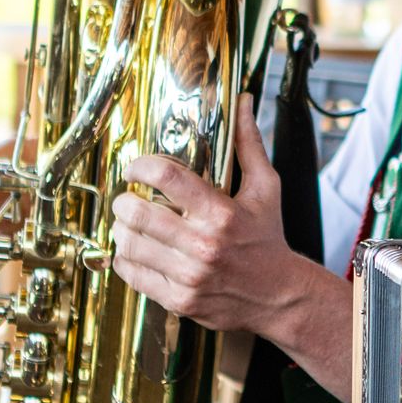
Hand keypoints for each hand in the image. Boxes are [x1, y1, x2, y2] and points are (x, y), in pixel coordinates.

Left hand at [109, 95, 310, 333]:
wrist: (279, 296)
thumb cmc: (268, 239)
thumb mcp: (266, 189)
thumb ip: (249, 144)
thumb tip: (243, 103)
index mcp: (221, 213)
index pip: (166, 177)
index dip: (141, 166)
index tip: (136, 167)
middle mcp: (203, 245)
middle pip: (138, 213)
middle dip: (124, 201)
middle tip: (128, 198)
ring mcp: (189, 275)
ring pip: (129, 244)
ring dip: (122, 229)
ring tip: (130, 223)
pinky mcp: (179, 299)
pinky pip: (133, 275)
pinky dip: (126, 259)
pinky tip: (136, 250)